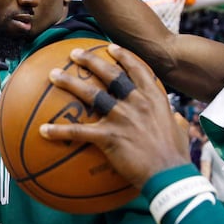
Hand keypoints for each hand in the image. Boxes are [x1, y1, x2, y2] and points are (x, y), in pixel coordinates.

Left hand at [39, 44, 189, 187]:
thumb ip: (176, 122)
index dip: (123, 56)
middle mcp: (137, 102)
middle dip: (90, 60)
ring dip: (69, 82)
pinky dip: (59, 131)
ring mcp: (122, 117)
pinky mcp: (109, 136)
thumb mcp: (180, 133)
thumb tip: (178, 120)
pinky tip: (43, 130)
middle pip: (109, 74)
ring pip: (90, 94)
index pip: (137, 70)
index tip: (110, 48)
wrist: (170, 176)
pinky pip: (78, 132)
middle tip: (75, 54)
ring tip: (53, 74)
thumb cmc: (176, 158)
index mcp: (154, 98)